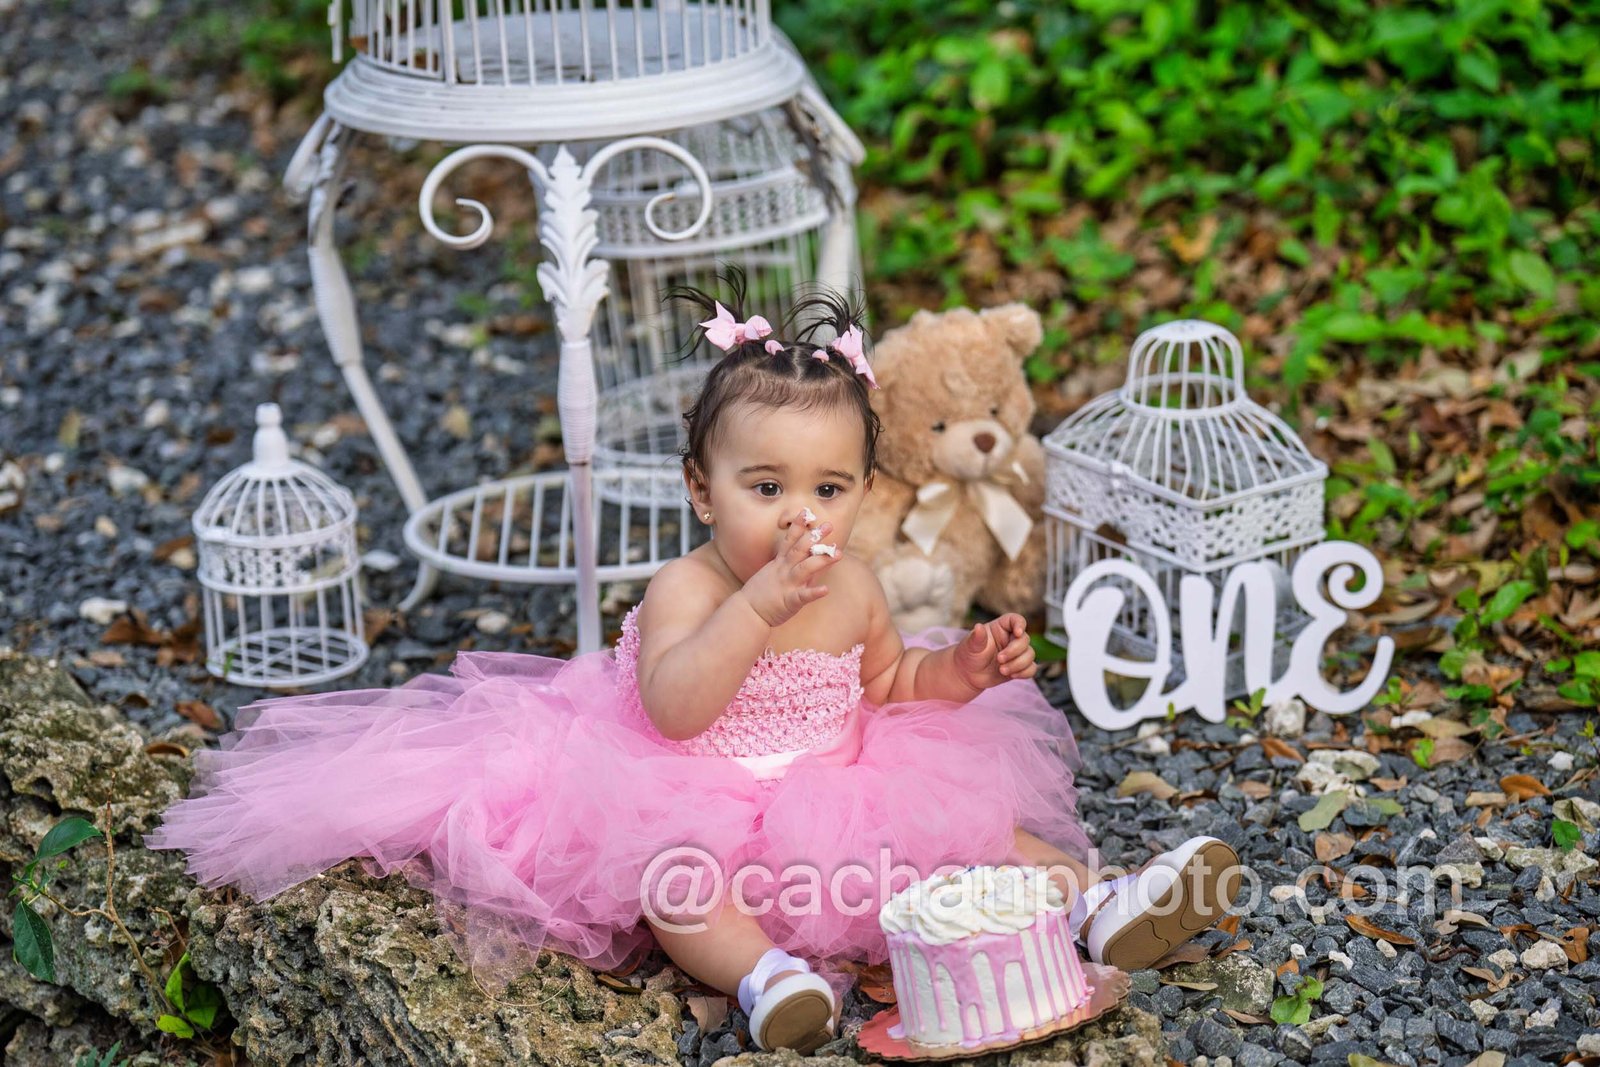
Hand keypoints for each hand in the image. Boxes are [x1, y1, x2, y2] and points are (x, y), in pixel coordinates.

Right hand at [738, 510, 842, 627]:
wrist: (747, 612)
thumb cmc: (761, 593)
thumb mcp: (772, 572)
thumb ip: (787, 563)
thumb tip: (804, 554)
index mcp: (780, 563)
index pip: (790, 540)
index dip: (798, 526)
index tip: (807, 512)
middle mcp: (784, 571)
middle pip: (800, 550)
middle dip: (815, 537)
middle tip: (829, 525)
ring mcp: (787, 585)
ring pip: (805, 569)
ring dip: (821, 560)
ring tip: (838, 554)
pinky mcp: (789, 601)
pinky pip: (803, 596)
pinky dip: (814, 593)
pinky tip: (826, 590)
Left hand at [952, 613, 1035, 690]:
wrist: (969, 674)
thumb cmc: (969, 655)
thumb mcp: (971, 645)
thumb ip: (977, 637)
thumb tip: (978, 627)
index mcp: (1000, 627)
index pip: (1016, 620)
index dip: (1020, 624)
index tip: (1017, 633)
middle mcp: (1011, 638)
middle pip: (1025, 639)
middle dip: (1014, 651)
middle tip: (999, 659)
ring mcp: (1017, 653)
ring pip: (1030, 654)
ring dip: (1018, 664)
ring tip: (1002, 670)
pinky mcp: (1019, 666)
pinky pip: (1032, 668)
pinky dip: (1024, 673)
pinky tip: (1012, 675)